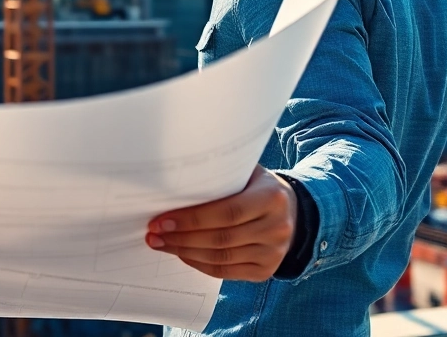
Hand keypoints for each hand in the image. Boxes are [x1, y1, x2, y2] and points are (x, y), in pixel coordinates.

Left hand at [145, 165, 296, 281]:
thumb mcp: (246, 173)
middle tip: (154, 233)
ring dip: (185, 252)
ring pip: (220, 257)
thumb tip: (171, 186)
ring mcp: (273, 253)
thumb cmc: (256, 187)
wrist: (292, 211)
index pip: (227, 212)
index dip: (191, 218)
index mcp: (271, 197)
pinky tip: (182, 254)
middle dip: (181, 237)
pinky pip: (226, 271)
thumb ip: (219, 178)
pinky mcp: (265, 270)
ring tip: (162, 243)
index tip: (162, 220)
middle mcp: (277, 227)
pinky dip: (199, 264)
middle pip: (220, 238)